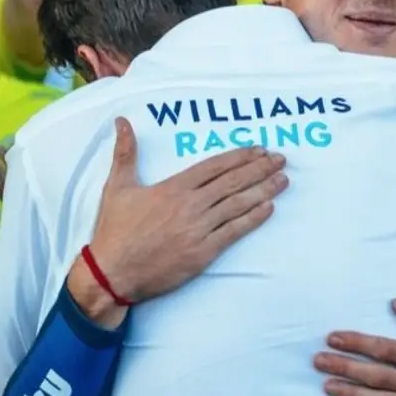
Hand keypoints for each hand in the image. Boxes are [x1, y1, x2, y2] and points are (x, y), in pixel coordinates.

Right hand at [89, 117, 288, 302]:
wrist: (113, 273)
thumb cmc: (115, 231)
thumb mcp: (117, 187)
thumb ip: (125, 152)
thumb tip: (122, 121)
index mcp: (173, 187)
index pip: (214, 166)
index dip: (239, 157)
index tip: (258, 150)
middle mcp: (190, 205)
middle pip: (232, 182)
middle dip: (259, 169)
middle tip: (280, 160)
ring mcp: (199, 229)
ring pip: (238, 204)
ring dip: (263, 190)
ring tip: (283, 180)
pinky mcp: (203, 253)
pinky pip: (234, 231)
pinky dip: (253, 218)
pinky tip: (268, 207)